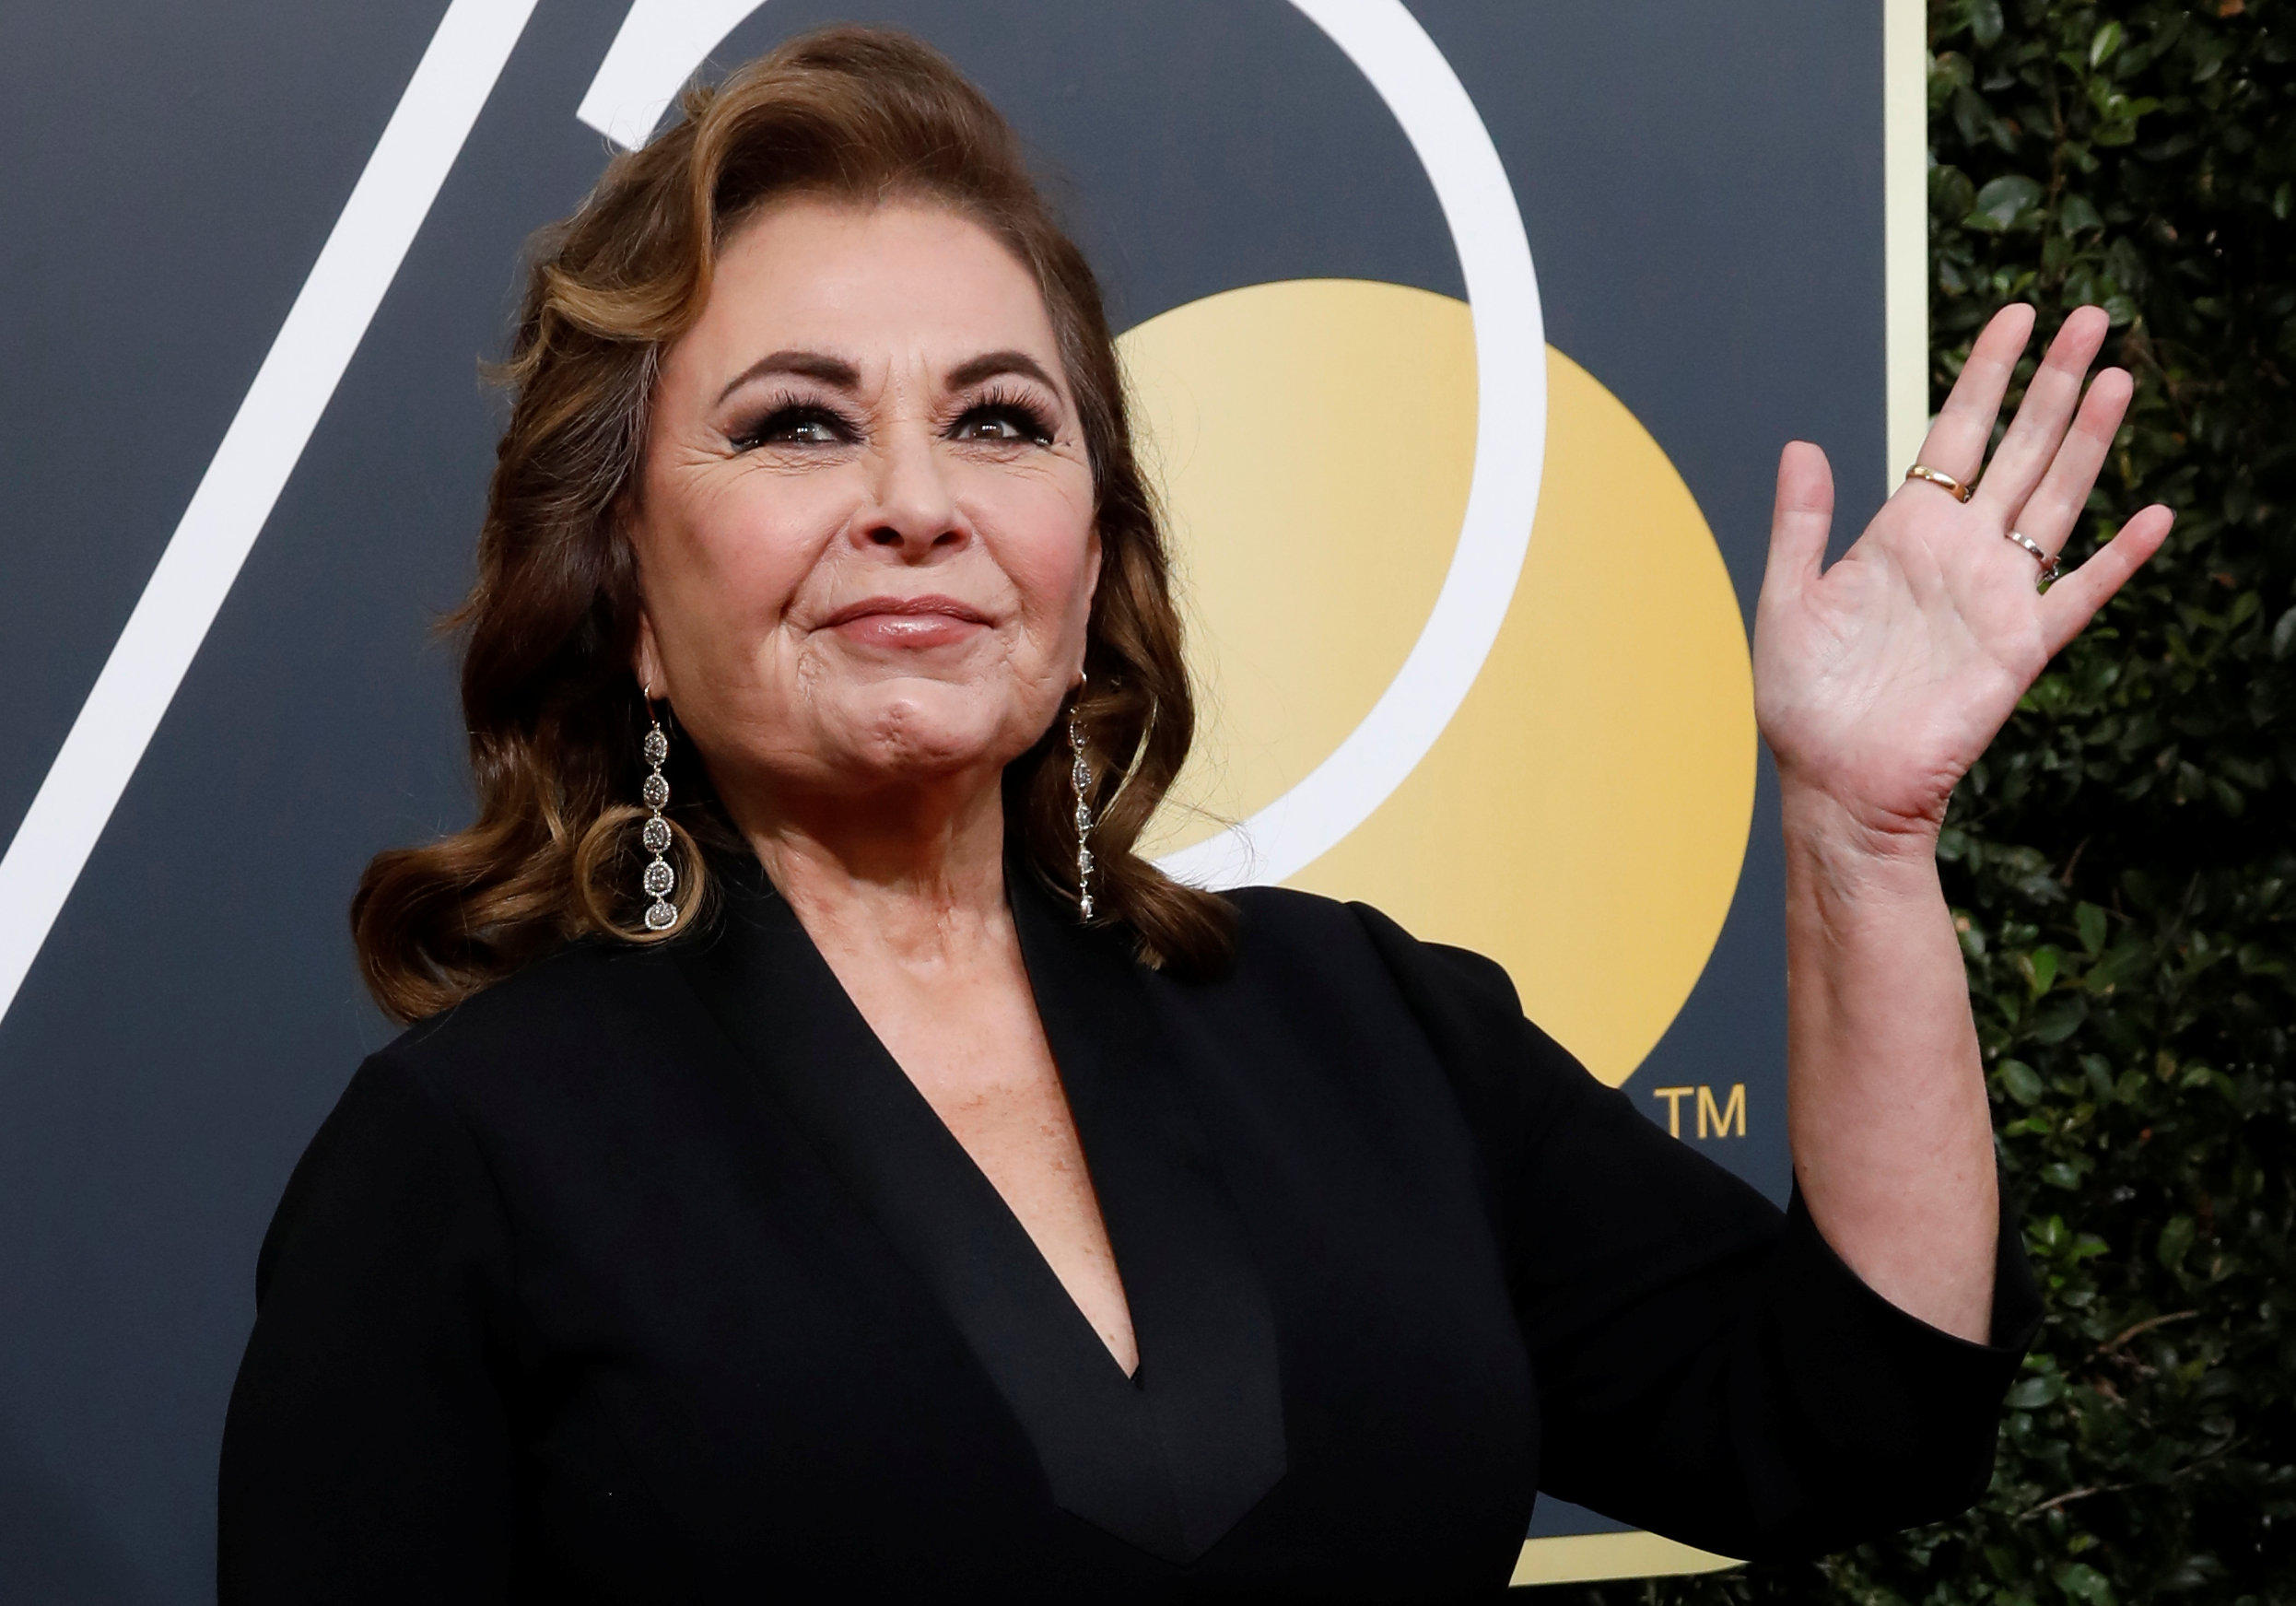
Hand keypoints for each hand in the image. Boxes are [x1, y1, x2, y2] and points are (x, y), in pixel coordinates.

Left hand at [1753, 303, 2173, 853]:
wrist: (1837, 786)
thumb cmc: (1806, 705)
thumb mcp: (1786, 601)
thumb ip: (1802, 524)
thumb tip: (1801, 444)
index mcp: (1903, 533)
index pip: (1956, 433)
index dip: (1987, 373)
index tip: (2017, 315)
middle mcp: (1959, 552)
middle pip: (2020, 447)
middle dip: (2055, 381)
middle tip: (2093, 314)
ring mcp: (1995, 595)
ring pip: (2056, 498)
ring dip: (2090, 440)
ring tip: (2120, 376)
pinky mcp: (2021, 647)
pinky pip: (2079, 593)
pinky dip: (2118, 558)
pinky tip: (2152, 517)